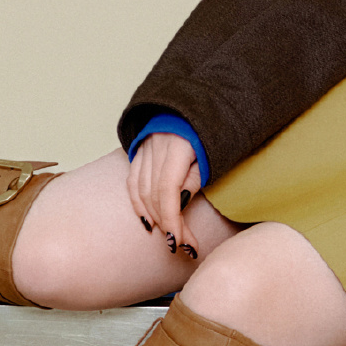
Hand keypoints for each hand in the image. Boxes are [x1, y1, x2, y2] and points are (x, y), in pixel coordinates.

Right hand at [126, 133, 202, 265]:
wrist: (199, 100)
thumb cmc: (212, 129)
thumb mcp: (212, 154)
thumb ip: (194, 179)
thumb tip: (180, 204)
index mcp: (177, 145)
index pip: (168, 191)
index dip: (172, 220)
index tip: (181, 242)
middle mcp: (156, 145)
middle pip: (154, 194)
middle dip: (168, 224)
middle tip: (183, 245)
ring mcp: (145, 147)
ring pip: (141, 190)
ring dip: (153, 217)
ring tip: (169, 236)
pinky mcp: (140, 149)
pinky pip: (133, 181)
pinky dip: (138, 203)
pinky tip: (147, 221)